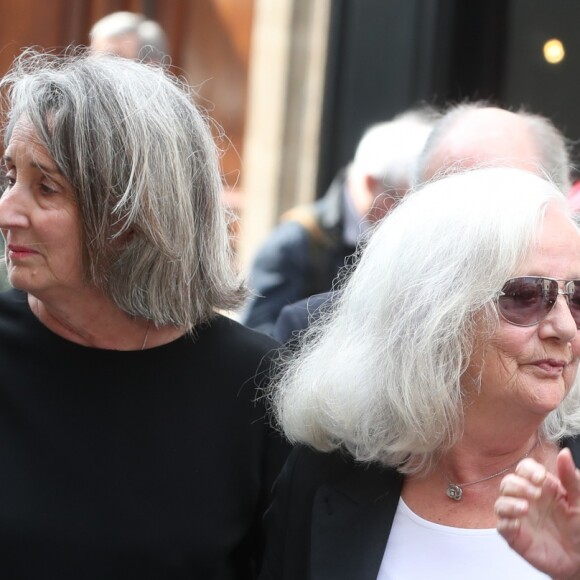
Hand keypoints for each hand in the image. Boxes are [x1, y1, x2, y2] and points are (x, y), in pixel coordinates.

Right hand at [495, 448, 579, 578]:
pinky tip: (518, 524)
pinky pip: (501, 526)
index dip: (528, 470)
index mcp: (541, 488)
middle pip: (508, 483)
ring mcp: (519, 518)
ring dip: (509, 503)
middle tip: (535, 495)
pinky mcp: (516, 536)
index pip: (524, 469)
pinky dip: (506, 523)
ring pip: (500, 503)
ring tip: (526, 509)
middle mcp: (527, 499)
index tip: (541, 478)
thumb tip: (564, 453)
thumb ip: (571, 478)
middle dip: (519, 486)